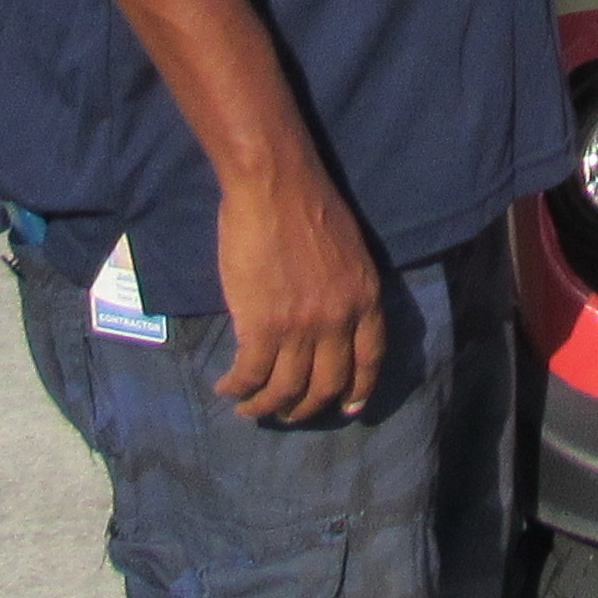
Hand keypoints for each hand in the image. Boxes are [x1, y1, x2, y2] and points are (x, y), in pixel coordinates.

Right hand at [212, 162, 385, 422]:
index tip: (349, 408)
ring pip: (287, 390)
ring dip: (266, 407)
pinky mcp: (263, 326)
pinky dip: (238, 388)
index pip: (370, 359)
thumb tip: (328, 325)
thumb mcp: (349, 252)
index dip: (359, 389)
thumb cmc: (308, 206)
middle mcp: (340, 319)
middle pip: (328, 385)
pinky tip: (227, 387)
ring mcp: (302, 327)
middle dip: (306, 407)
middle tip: (287, 413)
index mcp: (366, 297)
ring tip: (250, 408)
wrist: (275, 185)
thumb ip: (345, 291)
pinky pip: (251, 375)